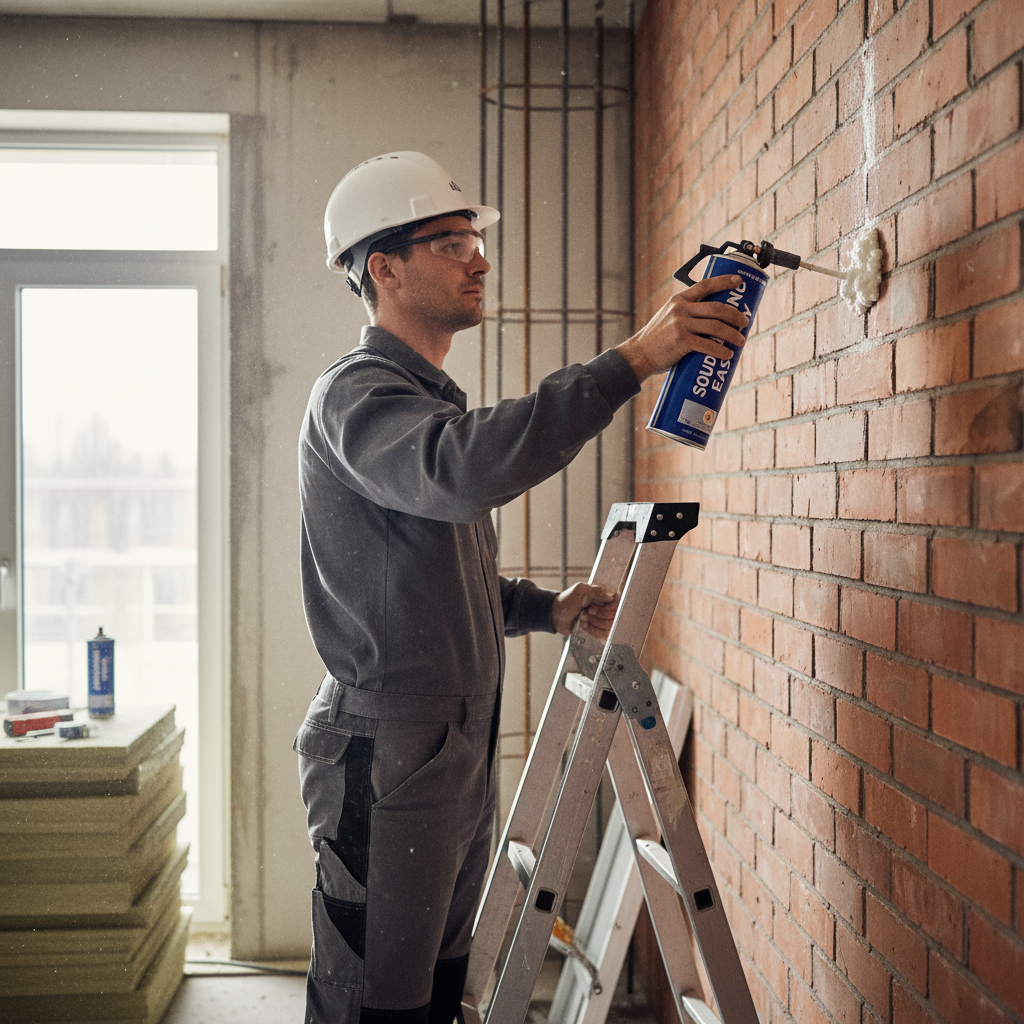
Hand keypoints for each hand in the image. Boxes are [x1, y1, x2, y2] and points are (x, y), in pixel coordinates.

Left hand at [551, 583, 619, 639]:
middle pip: (614, 618)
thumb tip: (611, 597)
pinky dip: (594, 631)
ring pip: (610, 627)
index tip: (592, 609)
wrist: (556, 615)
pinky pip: (605, 635)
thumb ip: (595, 590)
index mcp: (604, 597)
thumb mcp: (579, 590)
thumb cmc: (567, 600)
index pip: (618, 606)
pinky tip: (584, 626)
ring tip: (582, 619)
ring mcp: (603, 621)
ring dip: (594, 624)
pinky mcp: (599, 631)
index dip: (607, 610)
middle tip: (585, 612)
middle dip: (598, 617)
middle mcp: (606, 609)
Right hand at [615, 274, 750, 383]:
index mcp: (679, 299)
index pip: (705, 285)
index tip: (740, 281)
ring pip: (715, 326)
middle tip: (745, 322)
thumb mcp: (669, 317)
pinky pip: (707, 344)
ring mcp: (681, 324)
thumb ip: (686, 314)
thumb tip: (712, 320)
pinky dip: (720, 350)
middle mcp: (681, 308)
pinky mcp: (681, 340)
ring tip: (741, 341)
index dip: (724, 281)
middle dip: (735, 315)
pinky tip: (727, 354)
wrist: (639, 354)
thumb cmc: (657, 339)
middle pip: (717, 308)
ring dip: (732, 334)